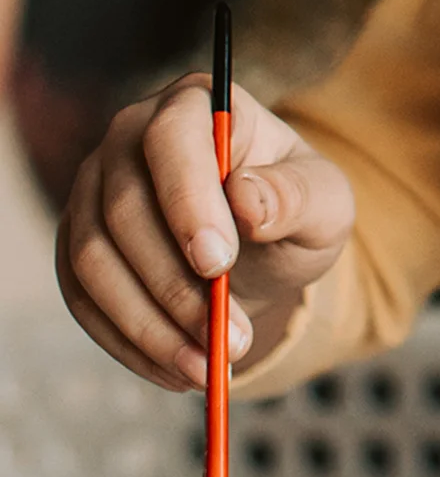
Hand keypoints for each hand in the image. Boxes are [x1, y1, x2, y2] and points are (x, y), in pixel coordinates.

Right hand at [59, 74, 353, 391]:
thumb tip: (247, 199)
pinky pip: (84, 298)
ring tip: (211, 368)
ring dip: (150, 325)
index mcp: (195, 105)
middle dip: (175, 285)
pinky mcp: (77, 244)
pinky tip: (179, 371)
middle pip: (123, 208)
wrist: (263, 248)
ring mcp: (94, 189)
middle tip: (228, 340)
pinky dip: (129, 343)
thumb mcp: (325, 202)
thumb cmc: (295, 210)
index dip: (187, 201)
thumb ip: (297, 195)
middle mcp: (129, 136)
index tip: (219, 262)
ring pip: (92, 259)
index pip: (172, 138)